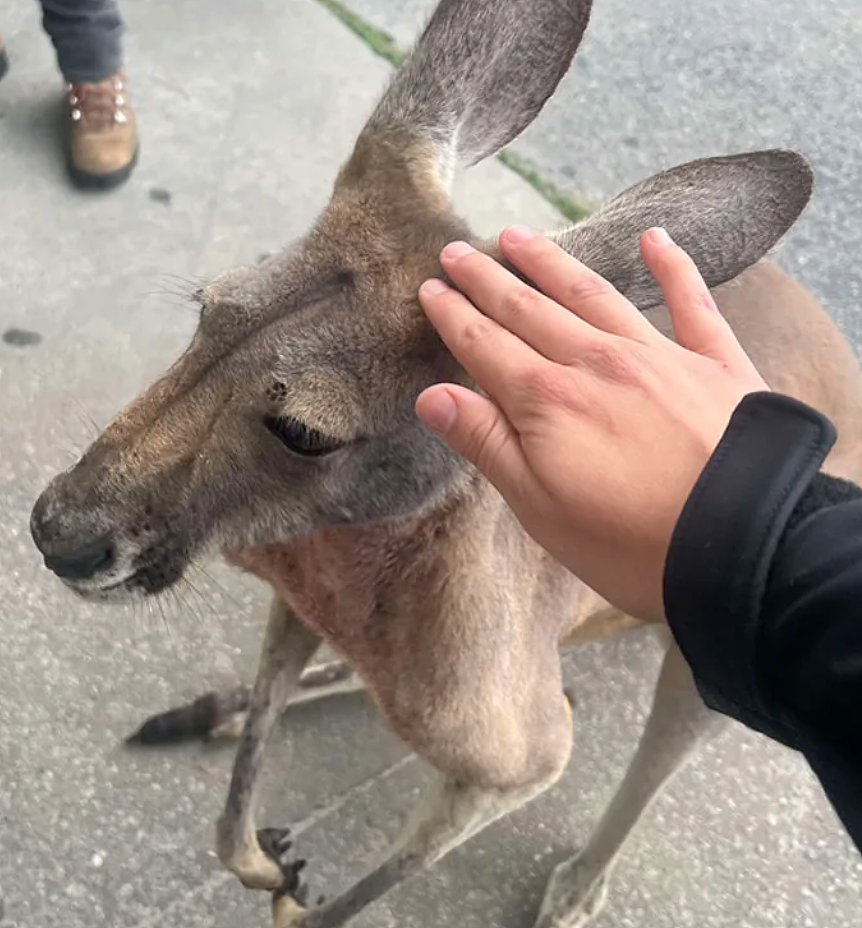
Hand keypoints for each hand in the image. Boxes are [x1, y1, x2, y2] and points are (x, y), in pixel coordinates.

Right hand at [415, 226, 768, 621]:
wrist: (742, 547)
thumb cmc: (629, 543)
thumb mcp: (539, 507)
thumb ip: (487, 444)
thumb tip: (432, 395)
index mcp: (547, 400)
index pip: (485, 346)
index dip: (454, 316)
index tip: (430, 289)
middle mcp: (595, 362)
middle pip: (528, 309)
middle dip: (487, 279)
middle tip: (457, 251)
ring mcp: (657, 355)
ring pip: (591, 293)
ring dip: (550, 262)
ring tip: (518, 236)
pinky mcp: (714, 363)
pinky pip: (692, 301)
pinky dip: (674, 266)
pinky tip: (655, 237)